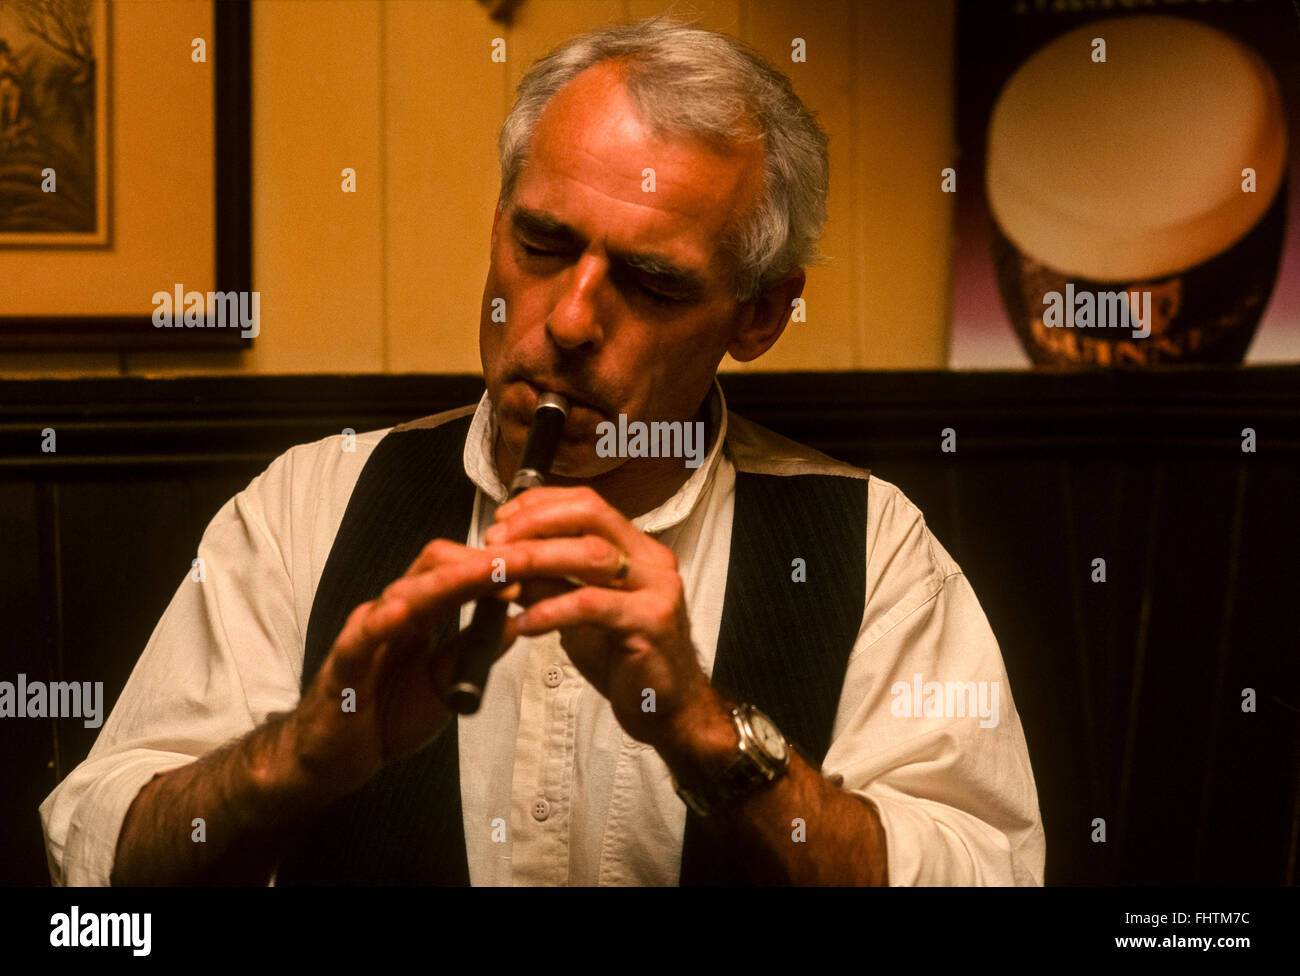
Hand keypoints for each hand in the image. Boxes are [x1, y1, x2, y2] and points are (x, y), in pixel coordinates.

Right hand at [290, 539, 520, 798]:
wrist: (335, 758)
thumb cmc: (389, 714)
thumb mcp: (447, 681)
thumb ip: (476, 649)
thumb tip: (520, 619)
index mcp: (420, 613)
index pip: (459, 571)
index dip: (498, 564)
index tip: (540, 559)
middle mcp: (392, 612)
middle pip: (435, 566)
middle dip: (483, 560)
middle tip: (527, 556)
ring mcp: (366, 633)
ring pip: (405, 594)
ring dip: (449, 582)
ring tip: (486, 571)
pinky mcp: (342, 665)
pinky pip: (361, 639)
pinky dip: (381, 623)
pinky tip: (402, 613)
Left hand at [484, 486, 714, 748]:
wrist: (668, 709)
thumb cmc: (624, 660)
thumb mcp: (577, 615)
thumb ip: (547, 585)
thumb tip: (502, 563)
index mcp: (637, 550)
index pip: (587, 504)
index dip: (540, 506)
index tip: (501, 521)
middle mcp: (652, 560)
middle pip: (591, 516)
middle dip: (535, 523)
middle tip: (494, 543)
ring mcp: (658, 589)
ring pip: (592, 556)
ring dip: (537, 559)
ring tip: (499, 574)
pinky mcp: (652, 622)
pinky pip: (594, 605)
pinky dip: (552, 610)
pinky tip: (524, 623)